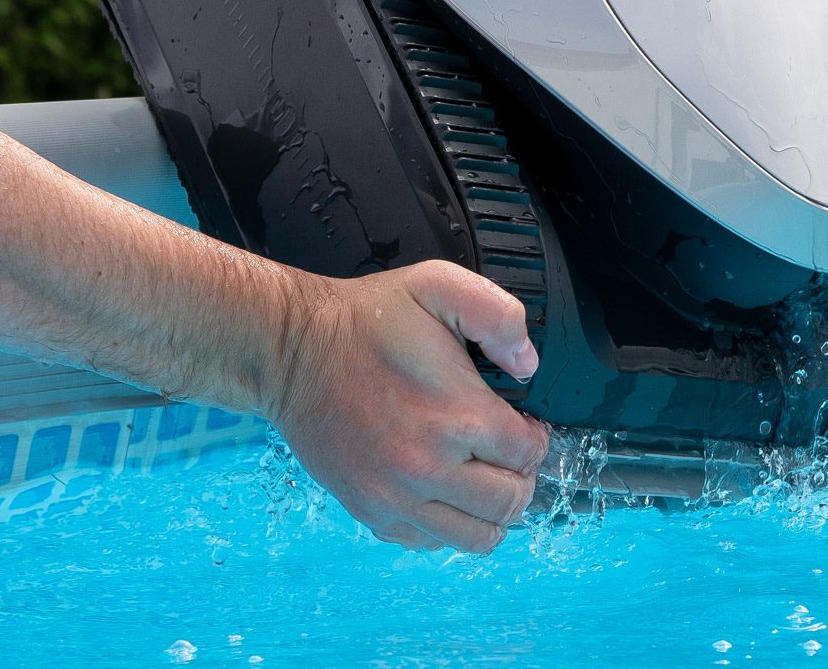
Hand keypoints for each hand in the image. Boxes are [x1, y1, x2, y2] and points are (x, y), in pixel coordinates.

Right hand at [266, 260, 548, 552]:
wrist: (293, 350)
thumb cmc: (366, 320)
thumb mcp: (439, 286)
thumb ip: (500, 316)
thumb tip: (527, 364)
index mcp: (456, 416)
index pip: (529, 453)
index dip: (534, 435)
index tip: (521, 423)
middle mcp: (428, 468)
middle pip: (511, 503)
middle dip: (520, 475)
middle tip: (505, 452)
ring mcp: (396, 497)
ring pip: (477, 538)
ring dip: (491, 511)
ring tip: (481, 477)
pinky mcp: (371, 512)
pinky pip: (430, 543)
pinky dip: (446, 523)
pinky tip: (441, 487)